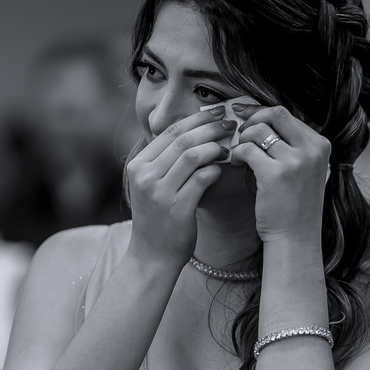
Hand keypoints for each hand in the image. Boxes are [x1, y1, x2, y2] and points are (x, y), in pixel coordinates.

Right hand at [125, 105, 233, 263]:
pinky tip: (222, 170)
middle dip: (210, 128)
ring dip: (216, 147)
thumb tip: (196, 131)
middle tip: (231, 123)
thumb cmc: (158, 218)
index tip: (217, 113)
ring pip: (193, 156)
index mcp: (138, 166)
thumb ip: (165, 161)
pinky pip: (202, 179)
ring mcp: (160, 192)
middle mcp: (145, 176)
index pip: (169, 132)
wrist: (152, 256)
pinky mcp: (177, 208)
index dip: (196, 119)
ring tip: (229, 147)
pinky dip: (215, 171)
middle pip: (183, 140)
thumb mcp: (151, 185)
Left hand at [229, 103, 329, 242]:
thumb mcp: (304, 168)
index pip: (286, 114)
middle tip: (239, 131)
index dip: (261, 111)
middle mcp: (311, 149)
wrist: (295, 237)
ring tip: (239, 154)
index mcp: (320, 145)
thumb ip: (291, 144)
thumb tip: (260, 118)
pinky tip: (237, 164)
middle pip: (275, 114)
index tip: (243, 113)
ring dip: (242, 139)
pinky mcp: (275, 174)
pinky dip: (237, 154)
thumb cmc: (295, 204)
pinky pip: (247, 150)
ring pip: (258, 131)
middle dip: (252, 118)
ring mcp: (295, 161)